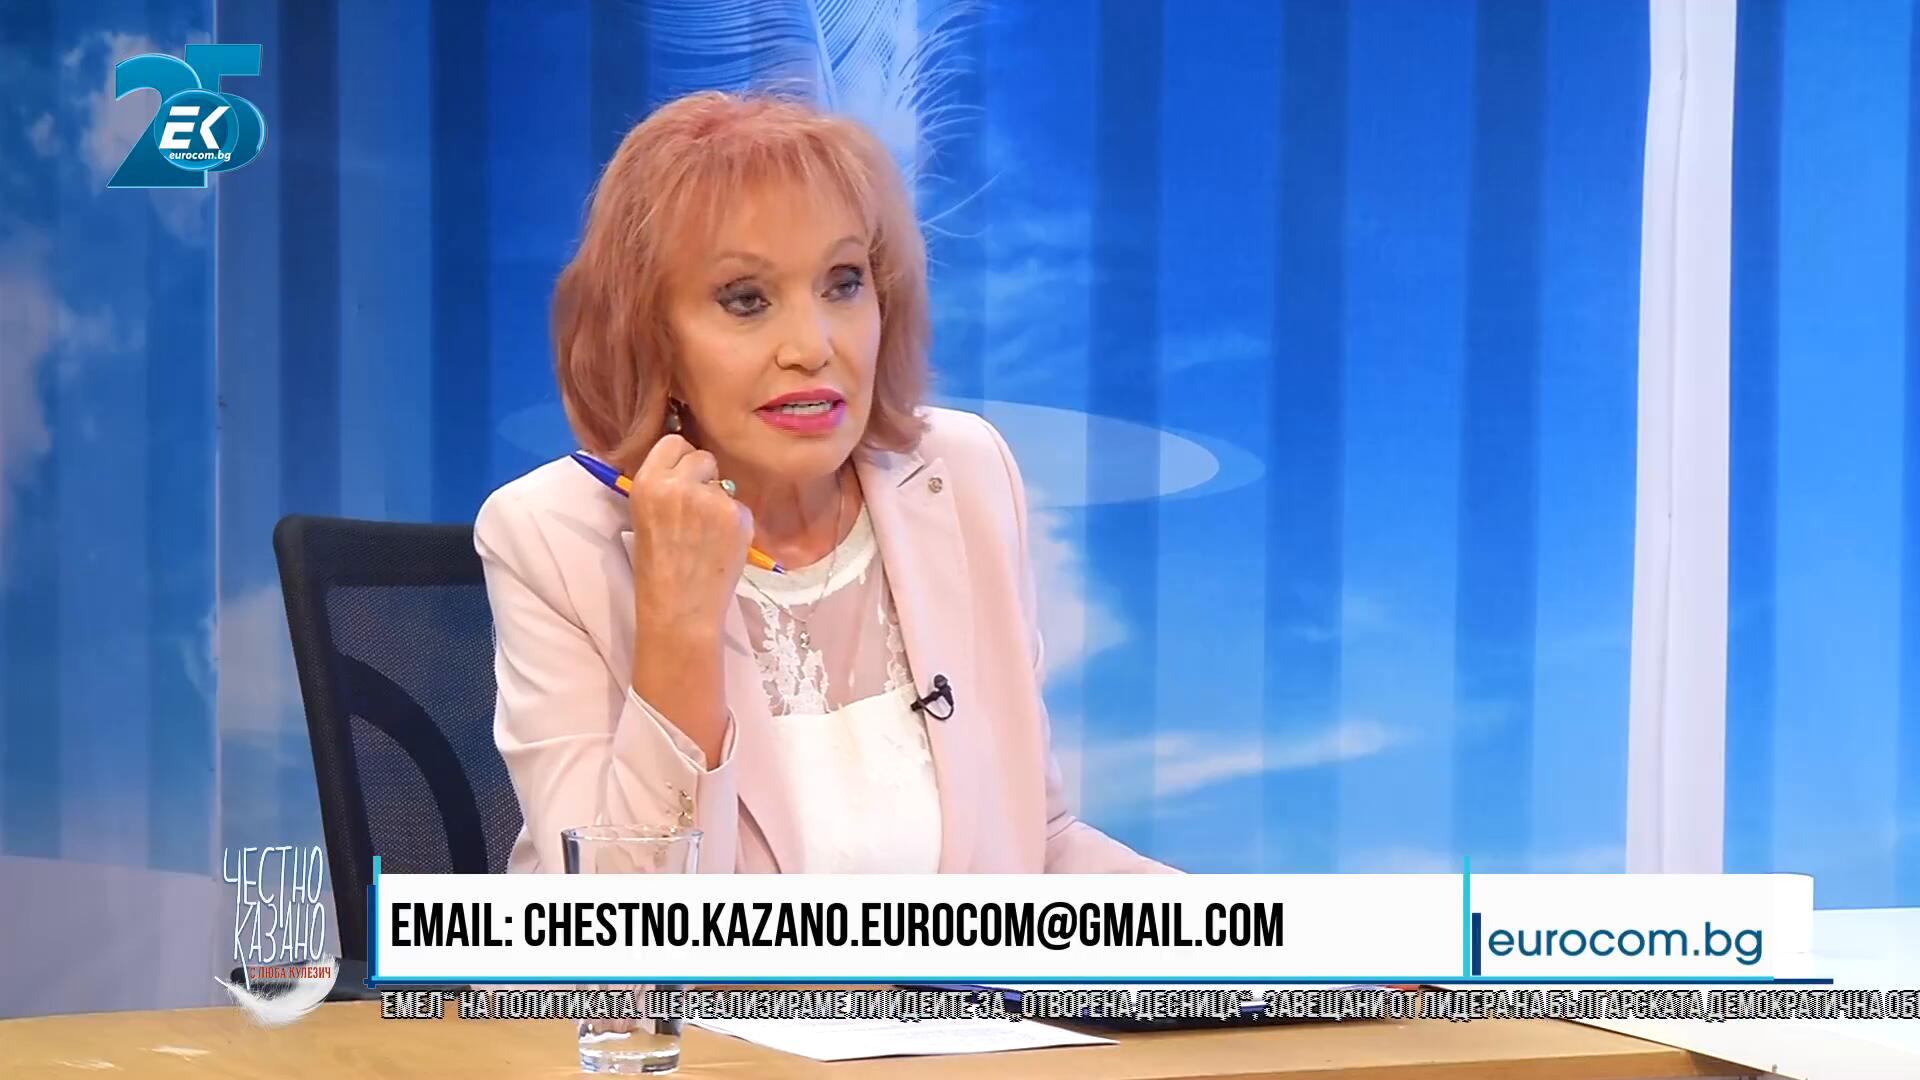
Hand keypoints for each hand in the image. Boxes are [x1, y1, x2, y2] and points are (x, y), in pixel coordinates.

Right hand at [626, 434, 753, 641]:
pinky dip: (734, 523)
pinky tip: (721, 545)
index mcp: (648, 482)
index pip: (673, 442)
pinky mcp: (738, 515)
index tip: (682, 478)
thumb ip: (665, 485)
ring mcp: (712, 499)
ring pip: (723, 483)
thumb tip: (688, 461)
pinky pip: (740, 506)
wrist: (681, 607)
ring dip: (719, 502)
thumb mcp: (644, 516)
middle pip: (702, 456)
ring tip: (706, 535)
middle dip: (703, 477)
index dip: (680, 460)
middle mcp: (680, 484)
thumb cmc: (658, 566)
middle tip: (695, 511)